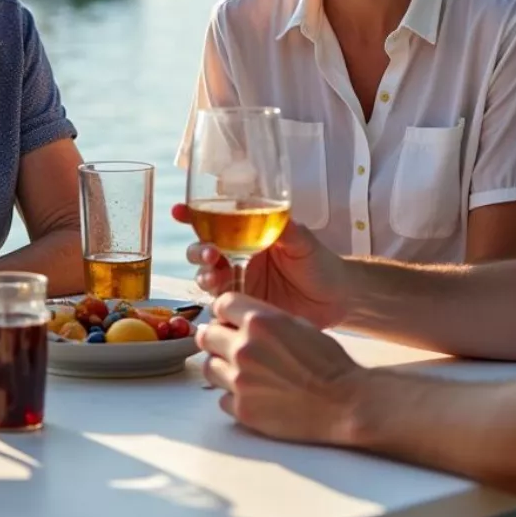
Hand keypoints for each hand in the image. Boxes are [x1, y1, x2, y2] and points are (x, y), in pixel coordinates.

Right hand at [172, 205, 347, 328]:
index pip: (213, 222)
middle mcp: (235, 257)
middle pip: (201, 251)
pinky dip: (215, 304)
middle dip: (197, 250)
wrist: (336, 298)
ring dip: (205, 275)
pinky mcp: (242, 307)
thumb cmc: (319, 262)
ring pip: (206, 277)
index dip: (191, 216)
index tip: (178, 211)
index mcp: (245, 234)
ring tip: (215, 277)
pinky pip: (220, 305)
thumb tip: (269, 210)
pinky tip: (218, 305)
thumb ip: (283, 226)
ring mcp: (237, 282)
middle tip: (210, 252)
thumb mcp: (302, 239)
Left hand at [198, 294, 364, 445]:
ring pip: (209, 366)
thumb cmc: (328, 362)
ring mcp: (240, 381)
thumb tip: (239, 321)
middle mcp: (243, 348)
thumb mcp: (298, 324)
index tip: (230, 319)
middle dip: (216, 337)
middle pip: (205, 335)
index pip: (221, 304)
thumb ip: (265, 319)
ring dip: (221, 366)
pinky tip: (254, 395)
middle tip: (229, 345)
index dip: (226, 312)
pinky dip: (234, 396)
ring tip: (242, 372)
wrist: (344, 403)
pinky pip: (222, 398)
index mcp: (258, 321)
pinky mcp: (243, 410)